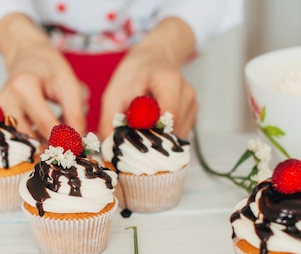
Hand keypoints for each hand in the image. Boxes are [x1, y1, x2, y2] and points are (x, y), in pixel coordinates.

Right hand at [0, 14, 85, 140]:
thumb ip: (75, 114)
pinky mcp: (0, 118)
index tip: (78, 149)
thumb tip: (77, 142)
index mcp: (24, 87)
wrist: (28, 55)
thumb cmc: (50, 68)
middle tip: (70, 146)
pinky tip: (48, 130)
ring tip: (60, 133)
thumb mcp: (70, 85)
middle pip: (31, 137)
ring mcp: (0, 111)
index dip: (64, 141)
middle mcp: (7, 100)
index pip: (45, 125)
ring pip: (24, 141)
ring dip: (44, 143)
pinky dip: (36, 139)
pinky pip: (19, 137)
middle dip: (52, 145)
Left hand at [98, 18, 197, 138]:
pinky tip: (151, 129)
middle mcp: (186, 93)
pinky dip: (164, 139)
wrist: (154, 59)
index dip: (150, 133)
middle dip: (152, 141)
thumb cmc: (133, 75)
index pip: (168, 116)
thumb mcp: (114, 94)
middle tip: (133, 141)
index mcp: (169, 81)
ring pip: (177, 137)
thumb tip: (109, 147)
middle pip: (173, 130)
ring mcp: (192, 105)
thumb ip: (110, 120)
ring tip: (141, 131)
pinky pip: (179, 136)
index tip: (132, 139)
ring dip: (158, 141)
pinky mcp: (192, 115)